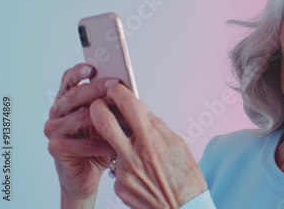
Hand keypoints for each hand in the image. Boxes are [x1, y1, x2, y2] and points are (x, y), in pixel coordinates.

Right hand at [44, 63, 117, 207]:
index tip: (93, 67)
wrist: (87, 175)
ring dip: (102, 117)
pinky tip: (114, 145)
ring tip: (121, 117)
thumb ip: (111, 105)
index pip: (69, 80)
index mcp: (68, 101)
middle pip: (75, 95)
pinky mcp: (56, 148)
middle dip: (96, 88)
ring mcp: (54, 129)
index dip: (79, 72)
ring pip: (79, 116)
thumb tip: (128, 90)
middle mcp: (58, 112)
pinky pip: (82, 142)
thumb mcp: (107, 120)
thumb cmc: (98, 144)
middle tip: (113, 85)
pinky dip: (101, 144)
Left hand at [90, 83, 207, 208]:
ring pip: (110, 144)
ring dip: (115, 138)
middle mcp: (134, 155)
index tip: (116, 88)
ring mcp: (124, 172)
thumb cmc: (186, 178)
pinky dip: (125, 162)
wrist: (183, 208)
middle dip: (98, 106)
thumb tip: (141, 112)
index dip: (119, 92)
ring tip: (131, 142)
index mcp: (152, 140)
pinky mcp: (119, 186)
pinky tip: (139, 168)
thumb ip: (156, 126)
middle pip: (103, 122)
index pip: (128, 106)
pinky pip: (117, 166)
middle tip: (100, 102)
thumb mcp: (178, 143)